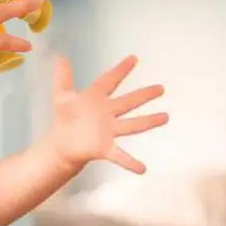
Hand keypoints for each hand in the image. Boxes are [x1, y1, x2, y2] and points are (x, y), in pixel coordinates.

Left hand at [46, 55, 167, 173]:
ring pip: (132, 125)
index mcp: (97, 98)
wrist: (61, 143)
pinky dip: (130, 162)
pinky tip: (142, 169)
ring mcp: (108, 131)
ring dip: (148, 121)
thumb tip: (60, 56)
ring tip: (165, 117)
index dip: (120, 70)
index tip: (133, 58)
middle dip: (144, 95)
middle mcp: (107, 113)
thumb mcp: (62, 96)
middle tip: (161, 88)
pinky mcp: (105, 148)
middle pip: (128, 102)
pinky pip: (120, 155)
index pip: (110, 81)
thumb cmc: (65, 118)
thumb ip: (63, 77)